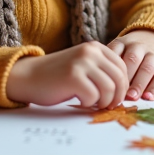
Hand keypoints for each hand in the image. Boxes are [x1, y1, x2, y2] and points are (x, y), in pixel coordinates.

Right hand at [5, 42, 127, 107]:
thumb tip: (125, 92)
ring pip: (109, 89)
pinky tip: (79, 101)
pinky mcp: (73, 76)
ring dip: (104, 102)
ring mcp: (81, 63)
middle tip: (107, 106)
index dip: (123, 86)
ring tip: (93, 104)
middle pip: (120, 79)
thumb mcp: (83, 65)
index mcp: (96, 47)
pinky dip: (89, 104)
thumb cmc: (57, 76)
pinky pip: (93, 96)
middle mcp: (90, 52)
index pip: (123, 68)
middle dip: (117, 97)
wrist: (28, 76)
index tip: (115, 98)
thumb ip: (102, 71)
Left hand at [107, 30, 153, 100]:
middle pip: (132, 60)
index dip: (111, 66)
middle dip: (126, 77)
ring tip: (133, 97)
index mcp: (123, 42)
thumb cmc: (130, 51)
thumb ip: (109, 61)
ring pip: (148, 68)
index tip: (106, 80)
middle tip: (118, 92)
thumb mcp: (118, 49)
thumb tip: (97, 83)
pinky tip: (149, 97)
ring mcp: (153, 54)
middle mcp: (139, 46)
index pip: (116, 51)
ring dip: (140, 84)